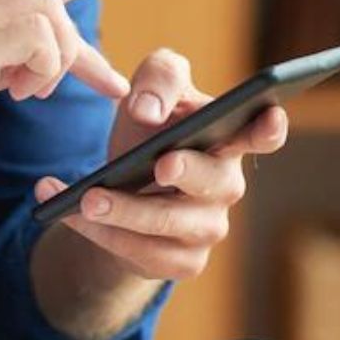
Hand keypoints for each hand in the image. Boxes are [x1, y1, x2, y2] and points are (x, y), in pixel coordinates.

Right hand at [0, 0, 129, 191]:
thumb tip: (20, 66)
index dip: (60, 30)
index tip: (91, 72)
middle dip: (69, 43)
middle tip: (46, 91)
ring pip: (46, 6)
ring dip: (55, 55)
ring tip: (26, 94)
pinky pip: (37, 35)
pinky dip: (46, 65)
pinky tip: (18, 95)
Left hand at [35, 49, 288, 279]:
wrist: (121, 183)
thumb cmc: (149, 129)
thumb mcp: (150, 90)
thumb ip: (158, 78)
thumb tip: (150, 111)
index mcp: (229, 138)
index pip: (263, 133)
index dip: (271, 127)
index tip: (268, 116)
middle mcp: (226, 185)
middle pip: (213, 181)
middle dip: (187, 172)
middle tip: (160, 166)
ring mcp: (208, 228)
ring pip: (170, 224)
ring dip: (125, 211)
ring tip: (86, 198)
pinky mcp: (181, 262)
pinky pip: (142, 254)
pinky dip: (100, 233)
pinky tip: (68, 213)